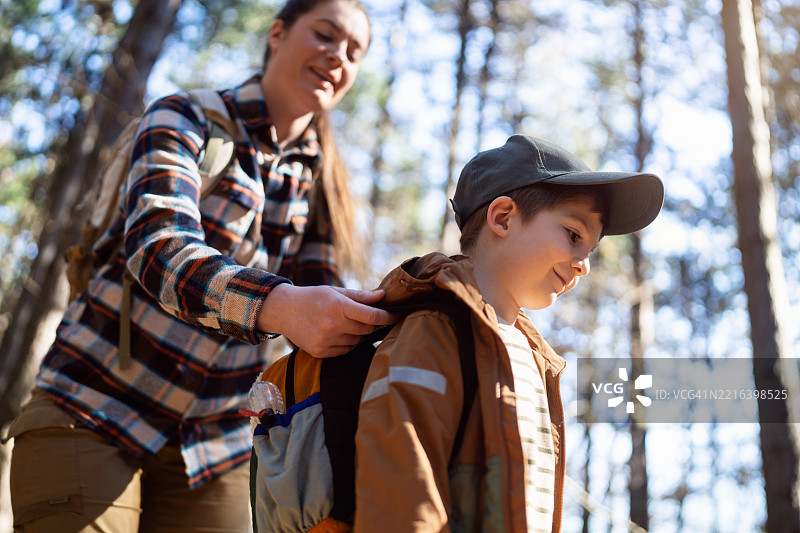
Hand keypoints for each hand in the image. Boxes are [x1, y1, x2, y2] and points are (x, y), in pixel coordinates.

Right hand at [256, 284, 396, 356]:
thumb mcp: (335, 292)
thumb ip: (360, 296)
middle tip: (363, 316)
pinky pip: (345, 350)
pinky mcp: (321, 352)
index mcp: (338, 306)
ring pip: (357, 341)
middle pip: (366, 329)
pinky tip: (333, 333)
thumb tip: (382, 297)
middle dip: (370, 324)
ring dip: (356, 334)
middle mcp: (333, 325)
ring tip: (341, 323)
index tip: (397, 316)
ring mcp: (326, 341)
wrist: (284, 311)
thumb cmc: (313, 298)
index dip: (388, 317)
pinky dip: (345, 343)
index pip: (371, 316)